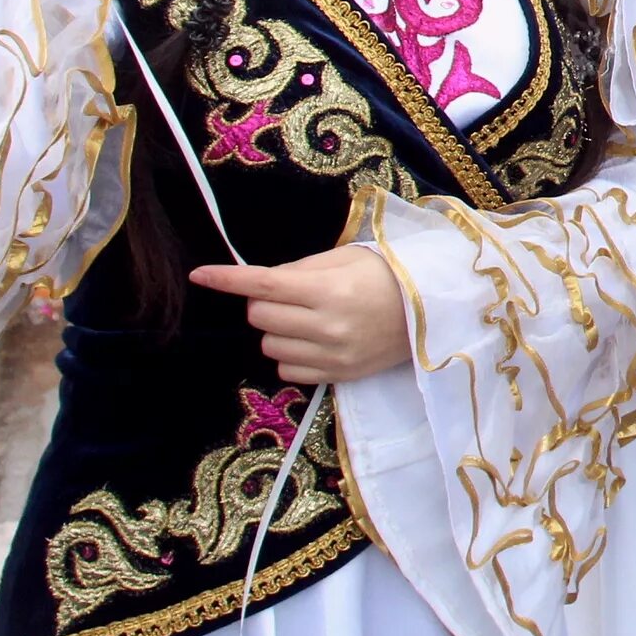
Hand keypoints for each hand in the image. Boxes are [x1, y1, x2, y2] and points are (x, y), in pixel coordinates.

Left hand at [191, 246, 412, 383]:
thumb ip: (300, 270)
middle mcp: (329, 326)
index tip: (199, 275)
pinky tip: (314, 342)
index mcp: (330, 290)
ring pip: (269, 346)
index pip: (264, 285)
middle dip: (264, 303)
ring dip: (278, 329)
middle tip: (291, 295)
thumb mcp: (347, 259)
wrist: (436, 309)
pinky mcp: (339, 376)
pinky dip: (292, 355)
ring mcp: (333, 356)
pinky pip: (288, 370)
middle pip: (260, 317)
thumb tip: (260, 284)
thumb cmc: (389, 275)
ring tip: (307, 319)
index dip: (227, 279)